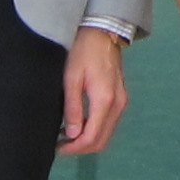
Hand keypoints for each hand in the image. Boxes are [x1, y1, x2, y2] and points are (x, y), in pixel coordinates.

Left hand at [59, 29, 127, 152]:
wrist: (102, 32)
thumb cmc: (83, 51)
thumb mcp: (71, 78)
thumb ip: (72, 108)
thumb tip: (71, 134)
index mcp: (105, 100)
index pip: (92, 137)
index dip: (74, 147)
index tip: (57, 148)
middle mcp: (118, 104)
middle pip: (102, 140)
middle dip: (81, 147)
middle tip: (61, 145)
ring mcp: (122, 101)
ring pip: (107, 133)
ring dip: (88, 139)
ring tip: (66, 135)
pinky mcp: (120, 97)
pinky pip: (109, 123)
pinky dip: (95, 129)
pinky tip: (79, 124)